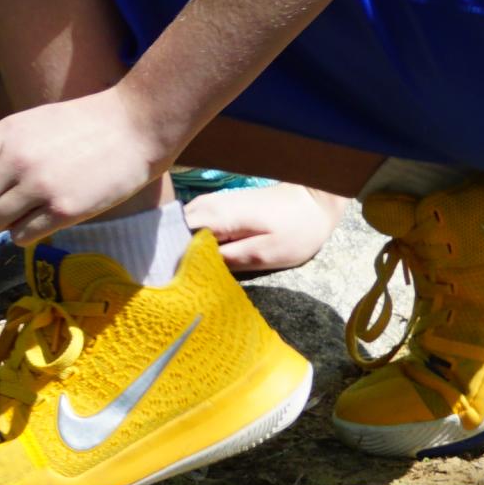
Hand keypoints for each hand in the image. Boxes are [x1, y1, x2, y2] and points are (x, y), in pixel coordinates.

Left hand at [0, 85, 183, 243]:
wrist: (135, 127)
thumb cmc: (80, 125)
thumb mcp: (29, 122)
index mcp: (6, 134)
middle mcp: (18, 161)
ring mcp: (41, 187)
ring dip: (0, 223)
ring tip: (20, 211)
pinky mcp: (64, 210)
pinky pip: (20, 236)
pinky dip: (22, 233)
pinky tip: (39, 220)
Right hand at [182, 181, 347, 273]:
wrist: (314, 200)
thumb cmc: (296, 230)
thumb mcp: (264, 254)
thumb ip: (225, 261)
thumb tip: (191, 268)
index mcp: (213, 217)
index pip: (172, 239)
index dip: (169, 262)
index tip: (174, 283)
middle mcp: (203, 205)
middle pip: (172, 234)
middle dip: (172, 257)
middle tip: (183, 283)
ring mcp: (208, 203)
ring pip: (180, 231)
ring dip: (182, 251)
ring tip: (191, 274)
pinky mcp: (215, 207)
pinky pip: (191, 227)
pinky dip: (193, 243)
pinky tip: (203, 259)